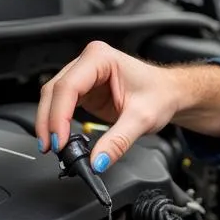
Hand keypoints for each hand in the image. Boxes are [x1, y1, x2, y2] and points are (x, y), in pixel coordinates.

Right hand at [35, 42, 178, 170]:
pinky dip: (57, 122)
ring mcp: (83, 74)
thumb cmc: (160, 94)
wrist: (169, 92)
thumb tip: (97, 161)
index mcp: (101, 58)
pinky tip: (60, 138)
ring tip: (54, 147)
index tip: (60, 141)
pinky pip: (61, 104)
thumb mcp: (142, 120)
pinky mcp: (83, 89)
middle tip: (52, 148)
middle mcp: (88, 61)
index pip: (68, 87)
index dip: (59, 116)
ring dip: (49, 123)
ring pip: (52, 97)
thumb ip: (118, 142)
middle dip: (49, 122)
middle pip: (54, 91)